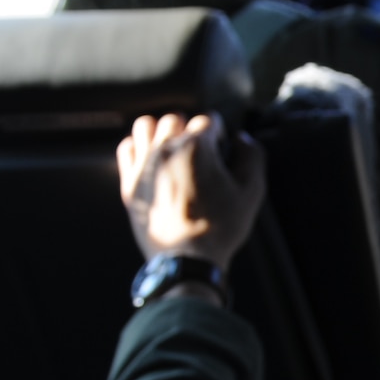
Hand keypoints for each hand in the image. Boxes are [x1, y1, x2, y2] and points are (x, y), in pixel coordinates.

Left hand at [118, 113, 265, 269]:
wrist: (186, 260)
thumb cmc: (221, 227)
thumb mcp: (252, 192)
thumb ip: (253, 156)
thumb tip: (242, 139)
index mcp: (197, 146)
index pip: (209, 120)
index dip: (220, 134)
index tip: (222, 150)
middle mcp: (166, 148)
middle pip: (177, 118)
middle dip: (190, 130)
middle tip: (200, 152)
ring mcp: (144, 164)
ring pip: (147, 126)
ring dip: (161, 131)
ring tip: (173, 148)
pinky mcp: (129, 182)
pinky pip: (127, 148)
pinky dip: (138, 147)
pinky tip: (152, 160)